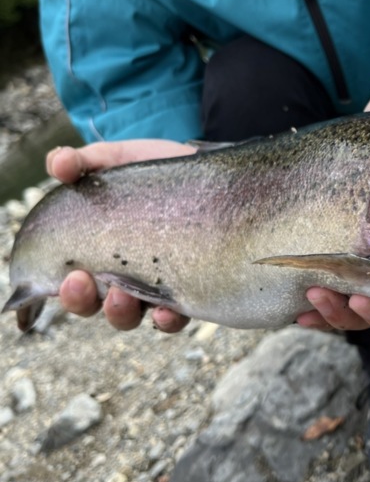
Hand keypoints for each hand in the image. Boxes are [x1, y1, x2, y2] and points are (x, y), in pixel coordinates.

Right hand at [47, 140, 195, 331]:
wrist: (200, 170)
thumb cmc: (148, 172)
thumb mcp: (112, 161)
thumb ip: (81, 163)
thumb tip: (57, 162)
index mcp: (96, 256)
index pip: (73, 287)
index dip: (67, 292)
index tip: (69, 276)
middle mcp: (123, 278)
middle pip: (96, 307)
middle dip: (83, 301)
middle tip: (83, 281)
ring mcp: (157, 286)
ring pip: (132, 316)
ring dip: (121, 312)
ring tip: (122, 295)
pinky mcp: (190, 286)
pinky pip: (177, 317)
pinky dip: (168, 319)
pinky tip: (168, 311)